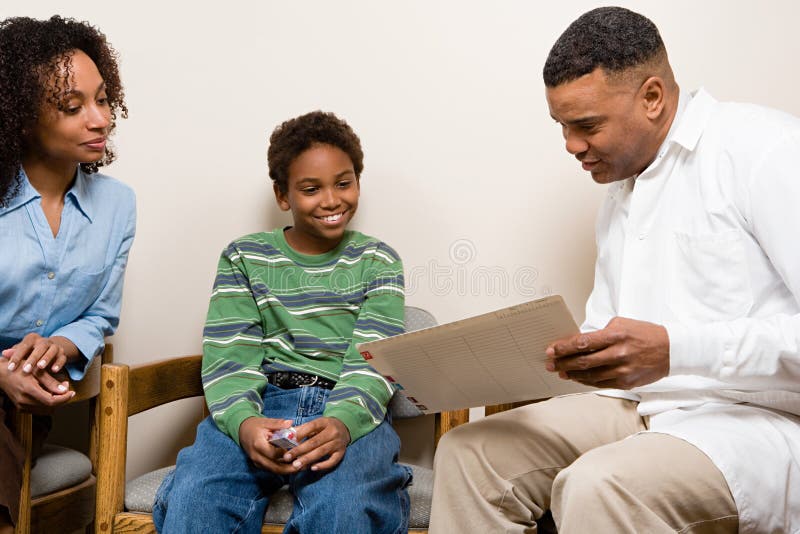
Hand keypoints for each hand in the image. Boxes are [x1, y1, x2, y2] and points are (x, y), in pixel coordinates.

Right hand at [0, 362, 73, 412]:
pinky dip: (46, 404)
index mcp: (28, 391)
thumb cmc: (19, 367)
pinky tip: (49, 393)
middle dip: (61, 399)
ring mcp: (21, 406)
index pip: (52, 401)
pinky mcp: (20, 408)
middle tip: (66, 387)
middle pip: (50, 408)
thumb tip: (65, 390)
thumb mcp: (36, 370)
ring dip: (55, 402)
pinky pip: (38, 410)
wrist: (0, 373)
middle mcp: (24, 401)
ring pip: (45, 411)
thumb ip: (51, 382)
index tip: (72, 392)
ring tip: (58, 389)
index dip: (65, 398)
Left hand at [2, 333, 72, 374]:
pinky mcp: (62, 353)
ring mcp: (55, 346)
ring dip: (46, 359)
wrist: (49, 349)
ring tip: (40, 367)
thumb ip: (14, 353)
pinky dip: (58, 364)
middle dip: (32, 359)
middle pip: (39, 348)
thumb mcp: (22, 351)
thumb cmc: (30, 352)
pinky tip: (54, 370)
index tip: (10, 368)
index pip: (24, 346)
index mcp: (32, 338)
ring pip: (52, 351)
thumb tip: (4, 353)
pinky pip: (62, 358)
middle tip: (26, 370)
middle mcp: (44, 341)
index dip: (16, 356)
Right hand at [238, 417, 296, 473]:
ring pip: (274, 470)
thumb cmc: (255, 426)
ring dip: (287, 471)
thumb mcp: (266, 422)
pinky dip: (282, 469)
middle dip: (289, 469)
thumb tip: (290, 423)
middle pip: (275, 467)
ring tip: (301, 467)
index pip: (274, 454)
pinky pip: (272, 469)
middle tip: (303, 466)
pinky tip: (292, 466)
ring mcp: (257, 462)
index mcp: (258, 445)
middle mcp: (257, 456)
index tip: (298, 452)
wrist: (242, 431)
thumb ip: (278, 423)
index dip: (286, 454)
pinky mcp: (259, 464)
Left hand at [282, 416, 350, 471]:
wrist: (344, 428)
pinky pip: (332, 461)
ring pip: (321, 452)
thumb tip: (288, 434)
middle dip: (299, 450)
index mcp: (325, 422)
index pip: (311, 426)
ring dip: (307, 459)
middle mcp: (332, 432)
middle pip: (314, 441)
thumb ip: (303, 429)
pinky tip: (312, 468)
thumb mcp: (316, 423)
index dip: (300, 433)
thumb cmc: (325, 427)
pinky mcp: (341, 452)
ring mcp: (338, 443)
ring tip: (296, 465)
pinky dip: (323, 465)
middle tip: (287, 457)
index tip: (289, 440)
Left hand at [545, 316, 669, 388]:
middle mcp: (619, 354)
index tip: (551, 349)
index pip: (582, 342)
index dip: (563, 347)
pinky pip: (600, 384)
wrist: (672, 350)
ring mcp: (623, 371)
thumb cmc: (644, 334)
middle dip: (562, 362)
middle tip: (550, 363)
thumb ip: (600, 333)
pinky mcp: (627, 383)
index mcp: (616, 335)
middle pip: (583, 361)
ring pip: (590, 375)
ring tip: (560, 372)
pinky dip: (586, 381)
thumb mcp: (622, 324)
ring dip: (572, 374)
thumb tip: (579, 341)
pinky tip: (577, 378)